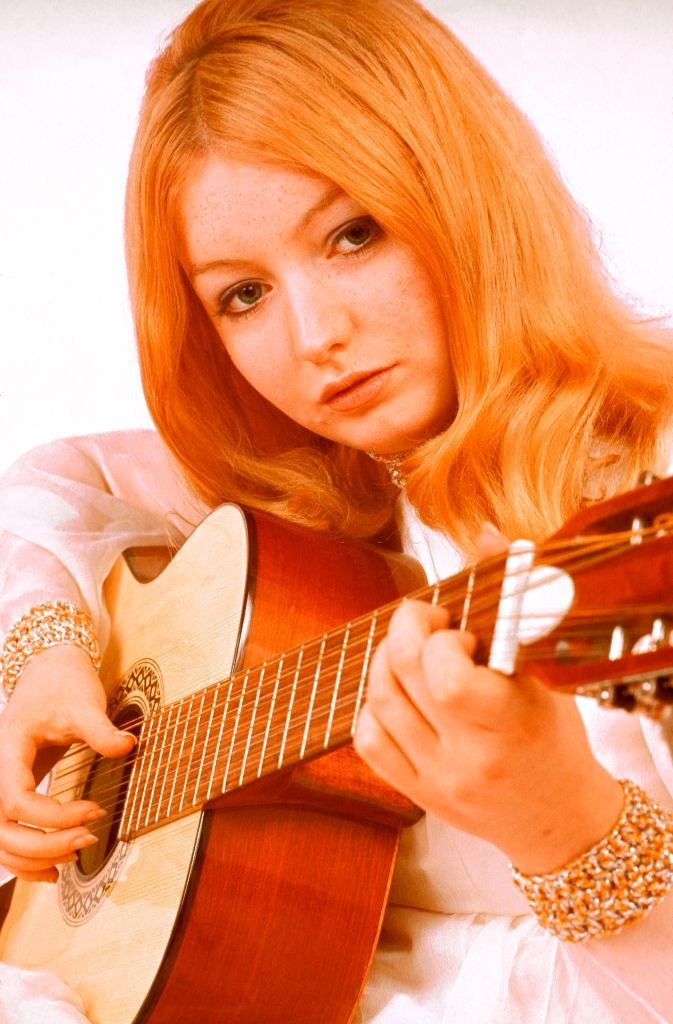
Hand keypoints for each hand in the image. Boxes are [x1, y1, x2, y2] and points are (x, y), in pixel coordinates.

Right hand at [0, 646, 134, 882]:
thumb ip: (101, 729)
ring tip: (75, 854)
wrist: (49, 669)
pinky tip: (54, 866)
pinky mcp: (12, 789)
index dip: (54, 816)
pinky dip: (25, 857)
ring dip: (33, 857)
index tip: (95, 810)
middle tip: (87, 839)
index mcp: (7, 748)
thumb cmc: (64, 683)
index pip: (17, 800)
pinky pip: (6, 833)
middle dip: (43, 844)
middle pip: (1, 827)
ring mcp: (0, 781)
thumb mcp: (84, 702)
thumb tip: (127, 746)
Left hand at [353, 525, 622, 872]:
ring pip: (377, 702)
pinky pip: (368, 741)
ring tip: (410, 650)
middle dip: (403, 629)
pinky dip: (373, 704)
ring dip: (384, 661)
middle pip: (401, 676)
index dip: (440, 636)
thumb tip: (485, 534)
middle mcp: (468, 756)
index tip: (457, 628)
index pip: (446, 673)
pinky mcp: (416, 794)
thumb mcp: (545, 671)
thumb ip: (510, 601)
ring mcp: (436, 779)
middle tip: (423, 619)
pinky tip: (397, 691)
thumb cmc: (554, 737)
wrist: (559, 819)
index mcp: (508, 723)